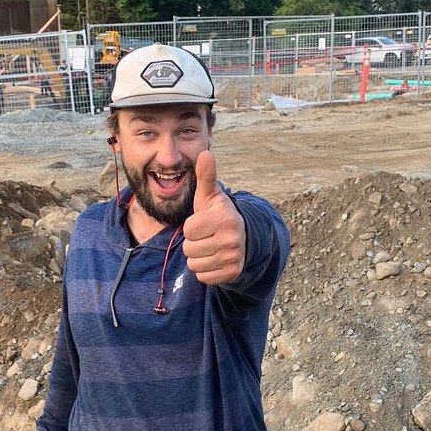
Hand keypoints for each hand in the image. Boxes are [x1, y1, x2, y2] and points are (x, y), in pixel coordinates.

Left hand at [182, 150, 245, 285]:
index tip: (203, 223)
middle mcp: (232, 238)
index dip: (191, 227)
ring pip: (194, 264)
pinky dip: (205, 270)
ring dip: (198, 257)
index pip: (188, 230)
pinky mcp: (232, 273)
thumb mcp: (210, 196)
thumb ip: (205, 176)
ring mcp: (234, 257)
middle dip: (194, 243)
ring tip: (210, 247)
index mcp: (225, 218)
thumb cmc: (217, 215)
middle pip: (189, 249)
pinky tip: (214, 259)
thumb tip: (205, 153)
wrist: (241, 238)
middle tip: (206, 236)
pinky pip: (203, 277)